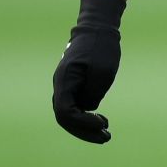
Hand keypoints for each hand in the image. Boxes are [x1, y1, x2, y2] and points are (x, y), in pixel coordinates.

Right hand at [51, 0, 125, 141]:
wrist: (97, 28)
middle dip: (84, 131)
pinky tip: (101, 121)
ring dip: (85, 127)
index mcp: (64, 80)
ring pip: (69, 115)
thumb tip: (88, 107)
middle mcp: (60, 85)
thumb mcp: (103, 71)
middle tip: (106, 137)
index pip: (65, 112)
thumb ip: (93, 93)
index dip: (82, 123)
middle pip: (65, 118)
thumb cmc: (101, 47)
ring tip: (106, 132)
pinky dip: (86, 117)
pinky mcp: (73, 86)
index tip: (102, 124)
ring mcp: (65, 86)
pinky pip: (75, 107)